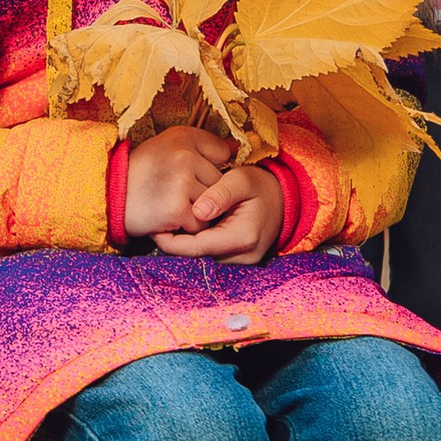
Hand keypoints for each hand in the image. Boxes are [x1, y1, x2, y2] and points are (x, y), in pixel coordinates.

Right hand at [123, 124, 231, 236]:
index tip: (192, 174)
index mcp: (183, 136)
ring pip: (211, 203)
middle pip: (219, 181)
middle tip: (177, 193)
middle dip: (204, 192)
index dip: (209, 168)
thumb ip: (199, 145)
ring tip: (172, 205)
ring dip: (196, 211)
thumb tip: (235, 149)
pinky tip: (169, 218)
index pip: (222, 153)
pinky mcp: (177, 207)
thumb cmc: (140, 172)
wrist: (108, 197)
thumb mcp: (166, 145)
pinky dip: (187, 226)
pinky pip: (200, 222)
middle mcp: (184, 155)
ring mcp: (181, 181)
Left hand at [153, 161, 282, 263]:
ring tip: (174, 226)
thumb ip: (220, 193)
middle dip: (178, 244)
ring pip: (205, 259)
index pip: (198, 248)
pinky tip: (192, 230)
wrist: (285, 197)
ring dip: (189, 245)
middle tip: (160, 226)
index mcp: (243, 237)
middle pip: (199, 257)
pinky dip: (201, 245)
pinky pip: (214, 257)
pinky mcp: (242, 261)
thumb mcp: (242, 179)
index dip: (172, 242)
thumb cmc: (261, 185)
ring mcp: (245, 262)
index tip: (156, 229)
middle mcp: (245, 256)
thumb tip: (198, 210)